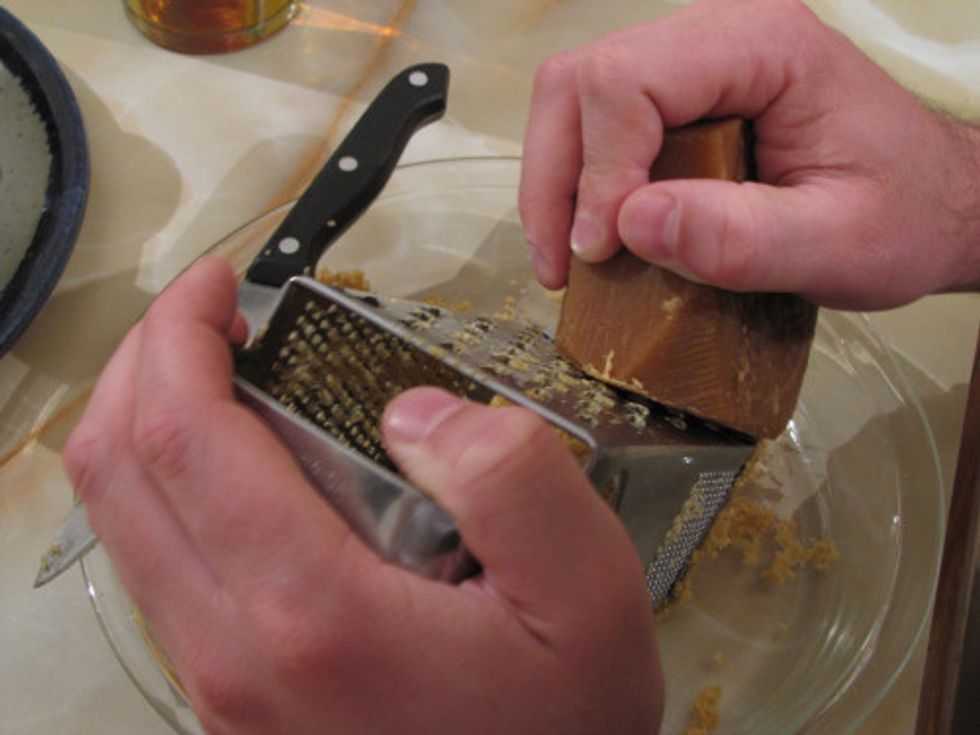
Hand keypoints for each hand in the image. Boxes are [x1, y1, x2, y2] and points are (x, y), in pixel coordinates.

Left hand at [63, 257, 662, 734]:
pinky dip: (166, 488)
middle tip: (205, 315)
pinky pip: (156, 568)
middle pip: (118, 474)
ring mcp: (218, 683)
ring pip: (122, 525)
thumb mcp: (585, 592)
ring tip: (215, 373)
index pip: (182, 437)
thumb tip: (413, 410)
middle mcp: (235, 652)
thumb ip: (511, 478)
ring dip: (144, 423)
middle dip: (140, 363)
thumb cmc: (562, 724)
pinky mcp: (227, 698)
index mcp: (314, 614)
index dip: (178, 336)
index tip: (217, 285)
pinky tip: (234, 463)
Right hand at [519, 0, 979, 308]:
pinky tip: (595, 235)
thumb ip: (743, 239)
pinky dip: (579, 184)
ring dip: (555, 183)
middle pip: (580, 80)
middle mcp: (718, 34)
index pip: (629, 80)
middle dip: (555, 178)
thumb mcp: (838, 246)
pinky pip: (598, 122)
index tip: (603, 250)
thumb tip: (631, 223)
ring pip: (573, 98)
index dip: (598, 170)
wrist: (933, 204)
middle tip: (563, 263)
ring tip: (570, 257)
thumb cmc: (904, 216)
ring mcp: (695, 61)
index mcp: (763, 45)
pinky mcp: (683, 95)